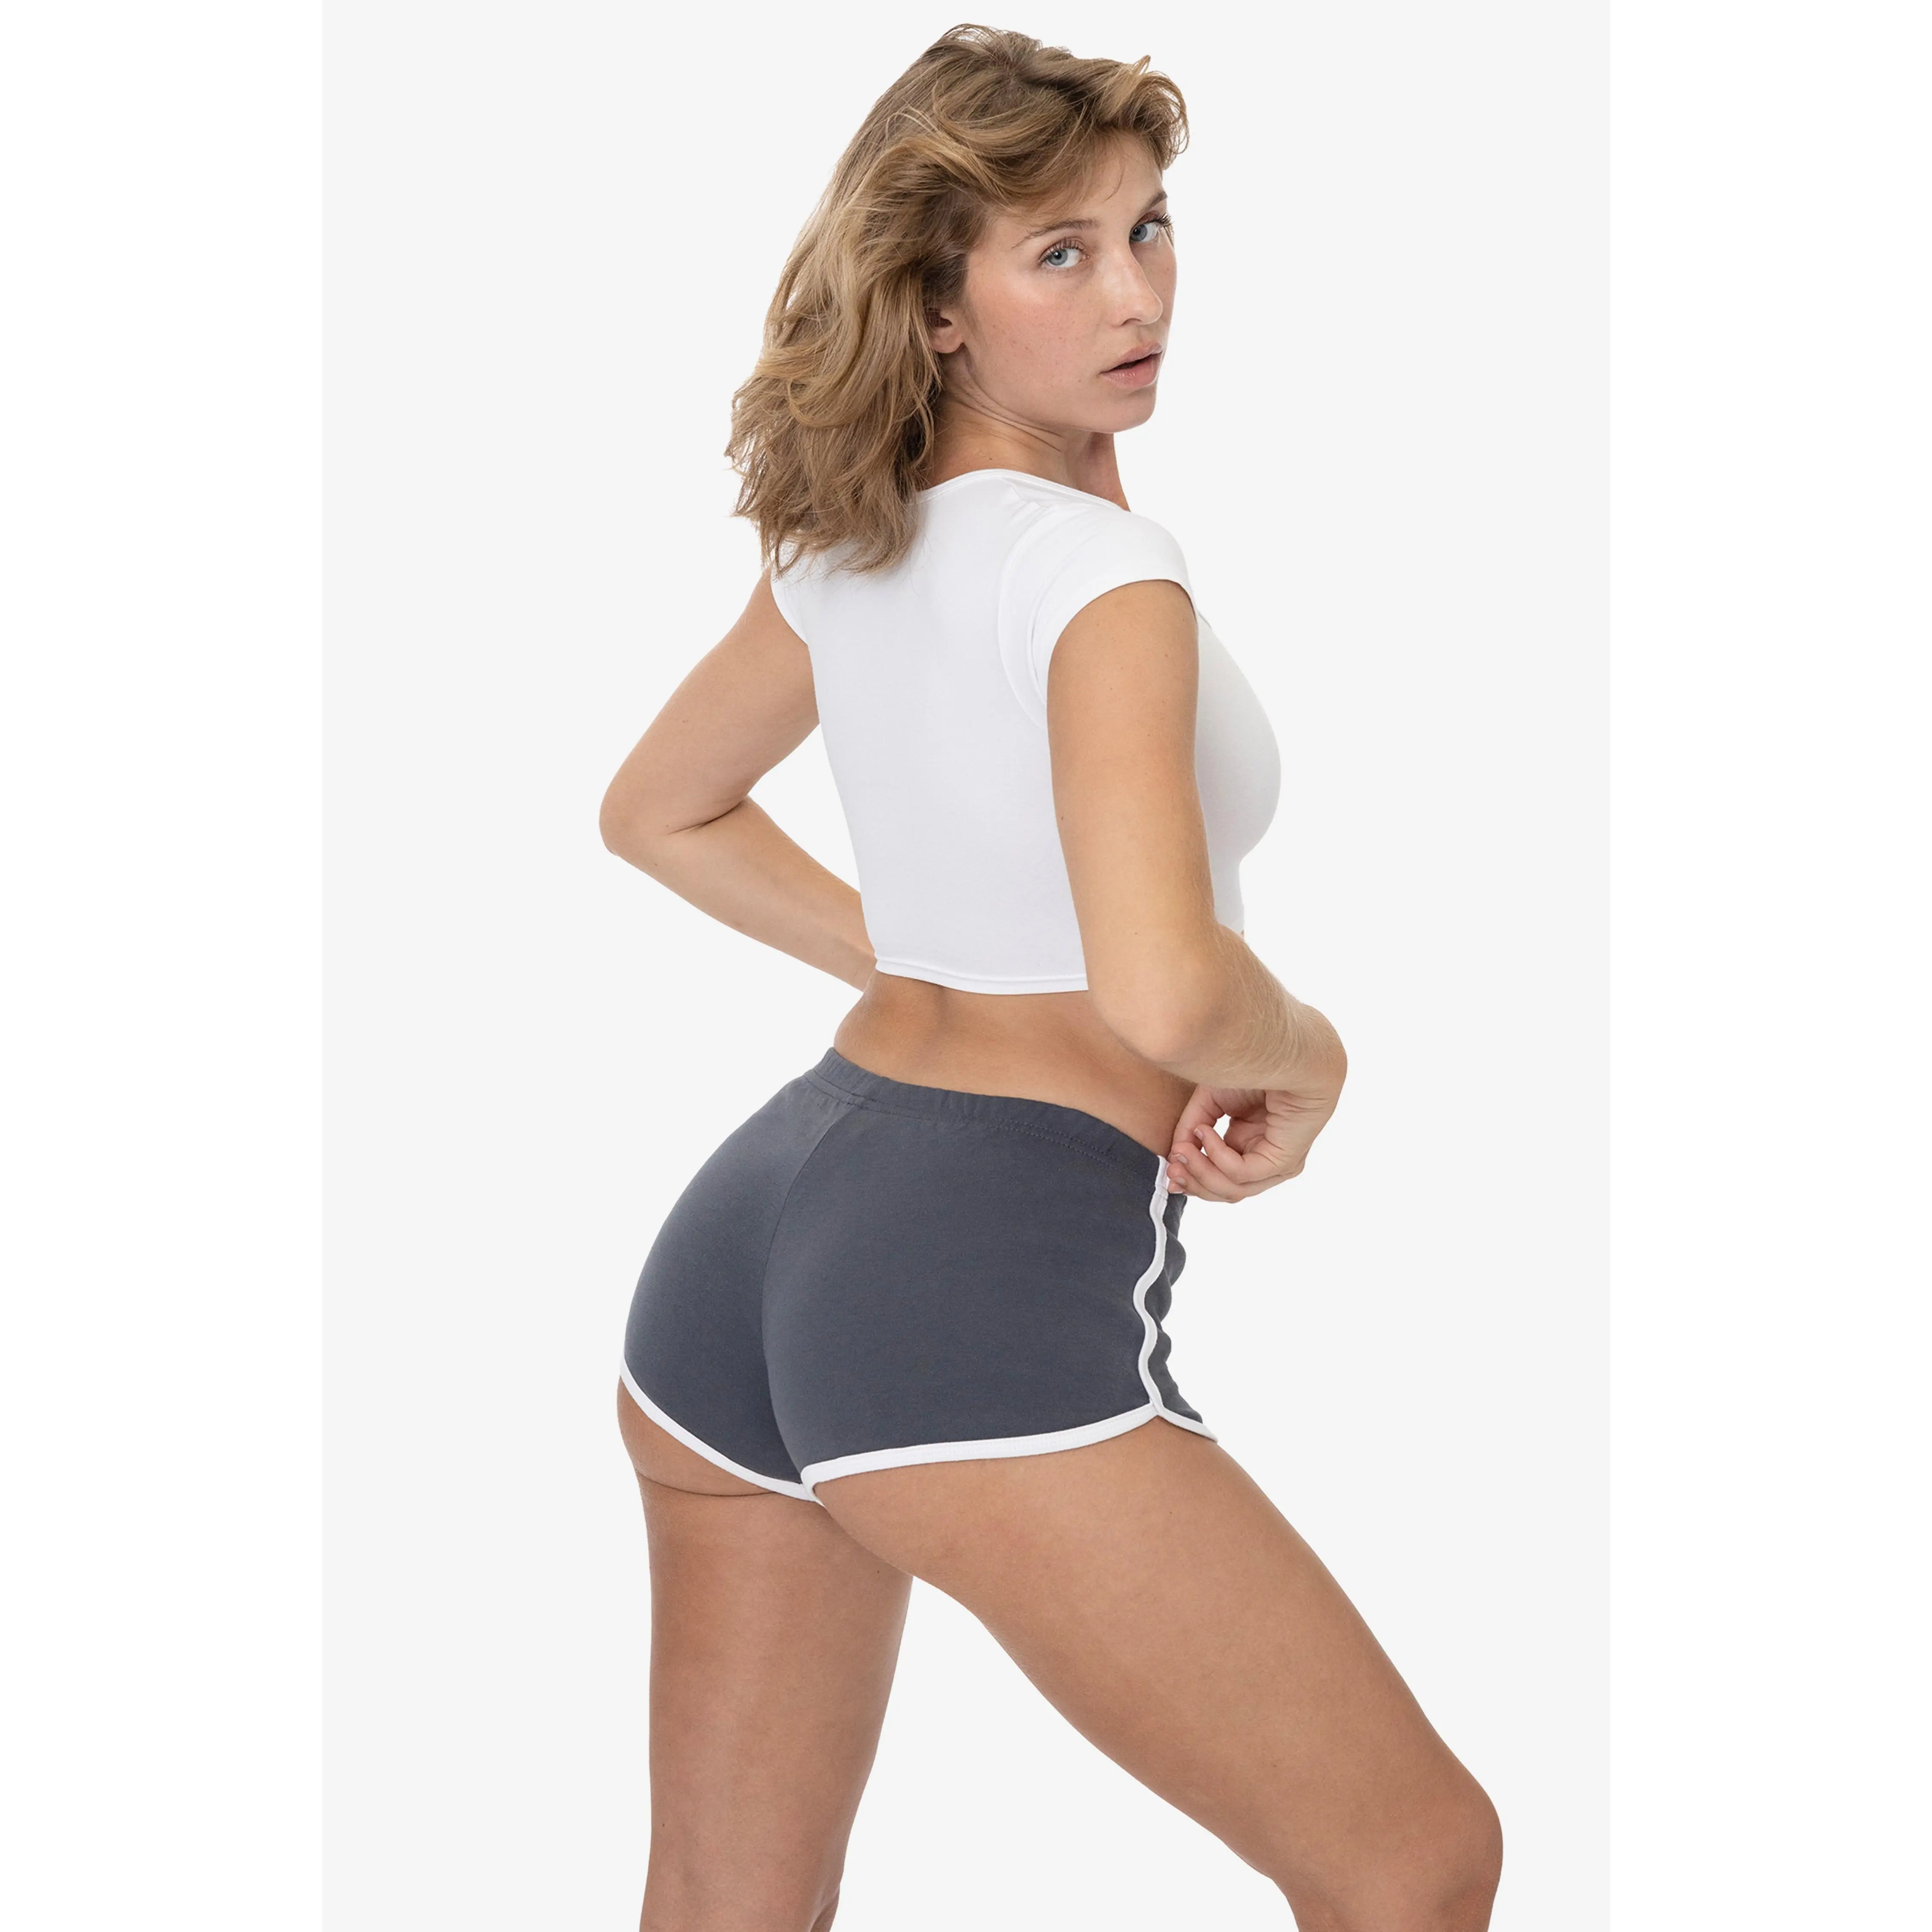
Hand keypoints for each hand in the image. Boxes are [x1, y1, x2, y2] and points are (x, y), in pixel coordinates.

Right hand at [1164, 1083, 1337, 1201]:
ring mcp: (1278, 1165)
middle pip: (1225, 1192)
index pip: (1221, 1178)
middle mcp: (1267, 1160)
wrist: (1288, 1051)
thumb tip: (1174, 1156)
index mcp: (1251, 1146)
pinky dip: (1216, 1156)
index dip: (1192, 1178)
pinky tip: (1205, 1133)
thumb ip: (1191, 1129)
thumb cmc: (1255, 1068)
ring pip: (1233, 1190)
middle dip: (1194, 1182)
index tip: (1167, 1170)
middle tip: (1170, 1171)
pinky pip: (1242, 1173)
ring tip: (1182, 1151)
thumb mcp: (1210, 1101)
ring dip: (1201, 1173)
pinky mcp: (1284, 1161)